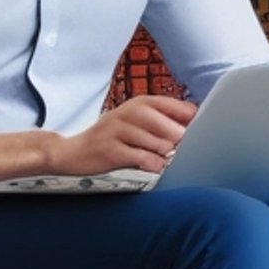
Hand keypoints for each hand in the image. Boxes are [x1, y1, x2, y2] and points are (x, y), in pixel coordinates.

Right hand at [53, 94, 195, 176]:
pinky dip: (152, 164)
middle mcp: (129, 112)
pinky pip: (142, 158)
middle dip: (177, 141)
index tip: (196, 133)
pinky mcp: (110, 149)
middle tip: (176, 149)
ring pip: (157, 144)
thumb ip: (163, 121)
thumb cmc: (112, 138)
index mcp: (140, 102)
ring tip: (160, 157)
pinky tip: (151, 165)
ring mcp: (118, 130)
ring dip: (164, 155)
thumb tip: (194, 126)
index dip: (190, 122)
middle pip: (169, 126)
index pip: (177, 107)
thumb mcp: (135, 123)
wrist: (72, 151)